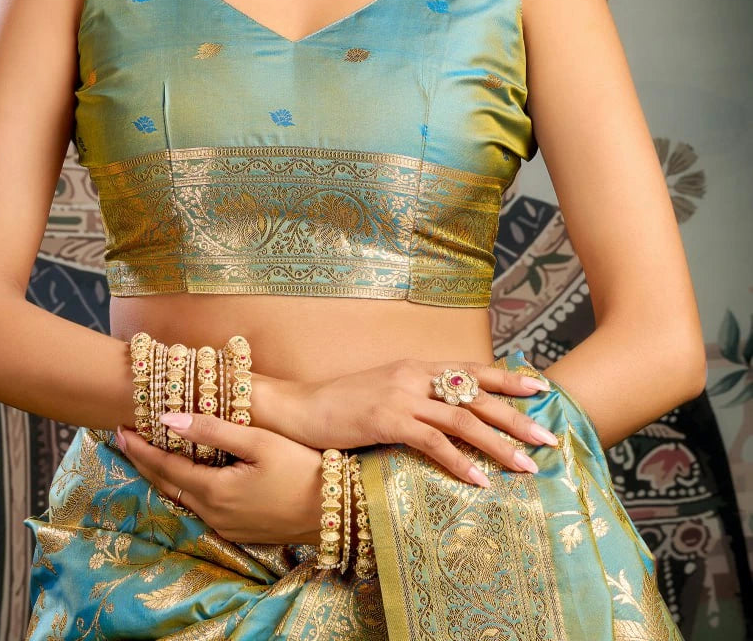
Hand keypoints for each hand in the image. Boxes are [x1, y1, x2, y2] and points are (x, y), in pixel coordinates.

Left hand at [117, 413, 323, 544]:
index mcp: (215, 490)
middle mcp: (214, 514)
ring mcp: (226, 526)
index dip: (140, 448)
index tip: (119, 429)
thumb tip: (169, 417)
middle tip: (124, 438)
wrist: (336, 511)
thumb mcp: (259, 441)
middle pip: (167, 485)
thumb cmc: (302, 468)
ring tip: (149, 452)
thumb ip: (212, 429)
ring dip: (164, 474)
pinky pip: (201, 506)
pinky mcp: (239, 530)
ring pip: (183, 497)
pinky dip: (185, 486)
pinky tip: (187, 473)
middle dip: (143, 461)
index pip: (164, 466)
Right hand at [290, 359, 558, 486]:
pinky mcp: (387, 420)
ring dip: (499, 445)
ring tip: (526, 466)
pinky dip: (459, 462)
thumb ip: (418, 394)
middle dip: (516, 417)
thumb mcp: (387, 390)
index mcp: (417, 366)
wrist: (301, 407)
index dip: (507, 380)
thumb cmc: (344, 404)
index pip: (472, 370)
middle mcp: (415, 376)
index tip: (541, 389)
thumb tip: (451, 411)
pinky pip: (433, 443)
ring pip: (463, 420)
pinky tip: (479, 481)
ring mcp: (402, 397)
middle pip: (476, 396)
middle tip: (547, 438)